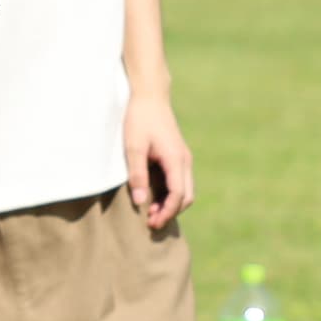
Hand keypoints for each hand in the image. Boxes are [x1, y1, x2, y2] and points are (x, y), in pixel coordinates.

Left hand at [121, 86, 196, 229]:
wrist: (150, 96)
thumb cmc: (139, 119)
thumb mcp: (133, 147)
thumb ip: (137, 175)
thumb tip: (140, 202)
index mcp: (176, 159)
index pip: (178, 195)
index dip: (166, 212)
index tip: (152, 223)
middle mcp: (184, 161)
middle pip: (187, 196)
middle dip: (170, 212)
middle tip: (150, 222)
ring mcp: (183, 158)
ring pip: (186, 190)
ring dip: (171, 205)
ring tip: (150, 213)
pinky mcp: (178, 156)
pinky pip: (180, 182)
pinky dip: (171, 195)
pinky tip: (154, 198)